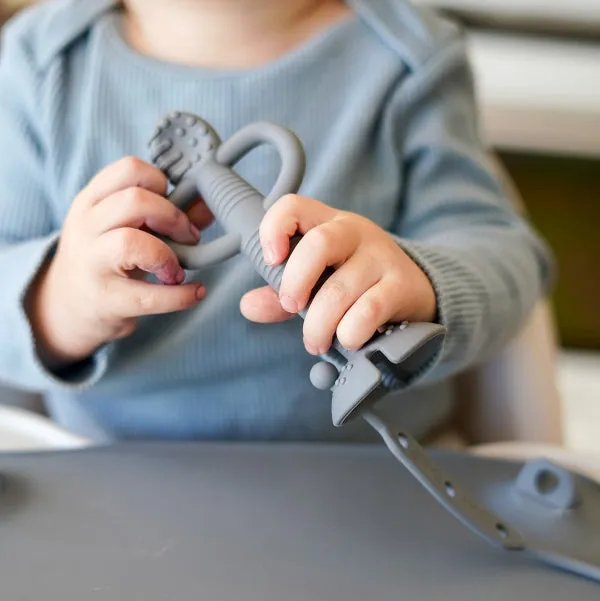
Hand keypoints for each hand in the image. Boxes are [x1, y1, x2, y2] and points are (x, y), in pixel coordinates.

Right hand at [27, 157, 212, 368]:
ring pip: (129, 242)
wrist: (70, 305)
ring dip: (167, 255)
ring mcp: (91, 263)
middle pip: (134, 200)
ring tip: (177, 271)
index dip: (161, 183)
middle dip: (173, 217)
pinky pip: (147, 296)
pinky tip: (195, 292)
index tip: (174, 203)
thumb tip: (210, 202)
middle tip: (188, 238)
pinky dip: (181, 295)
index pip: (129, 169)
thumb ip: (169, 214)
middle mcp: (86, 226)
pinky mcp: (104, 299)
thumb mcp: (129, 228)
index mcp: (92, 200)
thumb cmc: (108, 259)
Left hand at [240, 195, 436, 354]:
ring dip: (319, 324)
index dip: (274, 228)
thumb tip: (248, 305)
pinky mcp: (400, 284)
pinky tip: (347, 340)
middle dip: (295, 282)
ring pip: (339, 290)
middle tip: (291, 307)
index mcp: (326, 223)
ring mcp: (380, 256)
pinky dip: (349, 332)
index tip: (270, 259)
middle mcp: (354, 232)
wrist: (415, 290)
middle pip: (318, 244)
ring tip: (315, 341)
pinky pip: (368, 310)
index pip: (293, 206)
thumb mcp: (316, 281)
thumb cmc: (355, 283)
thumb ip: (280, 293)